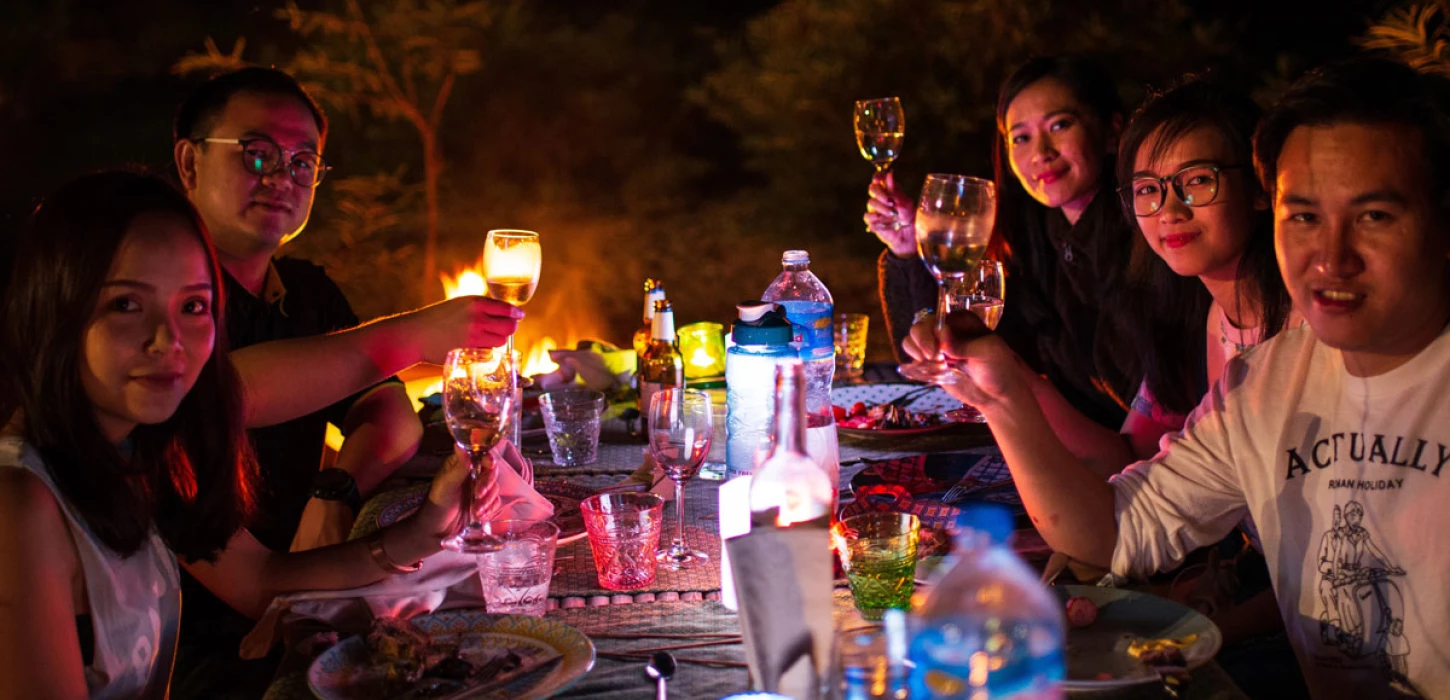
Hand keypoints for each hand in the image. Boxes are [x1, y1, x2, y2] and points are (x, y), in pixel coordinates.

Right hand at [408, 296, 523, 362]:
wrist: (416, 334)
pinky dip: (487, 351)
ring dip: (497, 340)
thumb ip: (482, 307)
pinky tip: (475, 346)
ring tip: (483, 338)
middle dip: (510, 328)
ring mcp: (474, 336)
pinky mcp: (470, 352)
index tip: (519, 316)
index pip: (507, 309)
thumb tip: (507, 314)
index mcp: (476, 302)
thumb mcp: (460, 304)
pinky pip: (490, 353)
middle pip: (509, 327)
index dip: (516, 314)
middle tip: (504, 329)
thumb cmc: (438, 318)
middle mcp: (478, 318)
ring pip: (501, 341)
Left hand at [412, 448, 502, 537]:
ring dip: (487, 501)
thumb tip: (460, 445)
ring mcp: (479, 489)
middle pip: (491, 472)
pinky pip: (495, 503)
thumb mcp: (446, 484)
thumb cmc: (436, 504)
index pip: (481, 456)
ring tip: (476, 511)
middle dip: (487, 485)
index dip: (488, 460)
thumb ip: (458, 467)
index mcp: (461, 465)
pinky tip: (480, 516)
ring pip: (494, 489)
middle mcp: (472, 475)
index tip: (489, 466)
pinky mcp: (483, 504)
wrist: (436, 529)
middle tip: (478, 495)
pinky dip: (490, 510)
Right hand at [864, 171, 916, 257]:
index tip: (878, 179)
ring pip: (870, 202)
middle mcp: (880, 197)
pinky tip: (885, 222)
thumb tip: (890, 174)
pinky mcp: (872, 220)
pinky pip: (868, 216)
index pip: (879, 178)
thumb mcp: (905, 202)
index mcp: (889, 190)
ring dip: (882, 208)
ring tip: (893, 215)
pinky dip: (876, 218)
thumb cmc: (908, 216)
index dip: (877, 176)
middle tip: (890, 201)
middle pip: (872, 188)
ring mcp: (875, 208)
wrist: (908, 234)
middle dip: (880, 193)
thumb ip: (896, 190)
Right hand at [903, 311, 1029, 408]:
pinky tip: (932, 373)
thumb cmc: (999, 367)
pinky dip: (917, 366)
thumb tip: (941, 333)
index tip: (938, 352)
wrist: (999, 393)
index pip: (934, 320)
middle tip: (935, 359)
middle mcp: (946, 331)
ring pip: (911, 342)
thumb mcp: (987, 352)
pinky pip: (914, 360)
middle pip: (918, 329)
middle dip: (922, 344)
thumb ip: (962, 344)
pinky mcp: (933, 365)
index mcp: (960, 321)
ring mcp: (937, 349)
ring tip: (935, 366)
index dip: (930, 334)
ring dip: (917, 354)